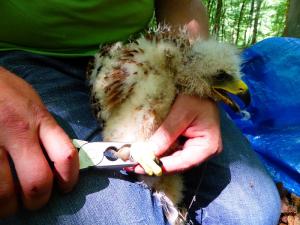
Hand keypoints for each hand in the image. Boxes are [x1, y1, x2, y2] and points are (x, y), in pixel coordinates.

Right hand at [0, 67, 78, 217]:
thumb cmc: (3, 89)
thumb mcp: (32, 101)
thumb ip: (45, 128)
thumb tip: (56, 155)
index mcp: (39, 119)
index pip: (65, 156)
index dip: (70, 179)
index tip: (65, 187)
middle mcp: (18, 132)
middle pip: (37, 182)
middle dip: (39, 200)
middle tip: (36, 201)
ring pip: (4, 192)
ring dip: (10, 205)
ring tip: (10, 203)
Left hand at [132, 95, 221, 173]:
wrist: (201, 85)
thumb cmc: (195, 96)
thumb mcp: (180, 114)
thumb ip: (165, 135)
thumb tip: (146, 154)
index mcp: (207, 147)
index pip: (181, 163)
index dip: (160, 166)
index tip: (139, 167)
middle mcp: (204, 152)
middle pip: (177, 163)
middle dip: (156, 163)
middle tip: (133, 164)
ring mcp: (197, 148)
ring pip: (174, 158)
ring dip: (157, 158)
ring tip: (137, 159)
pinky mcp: (190, 142)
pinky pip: (174, 150)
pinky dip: (161, 151)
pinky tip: (147, 150)